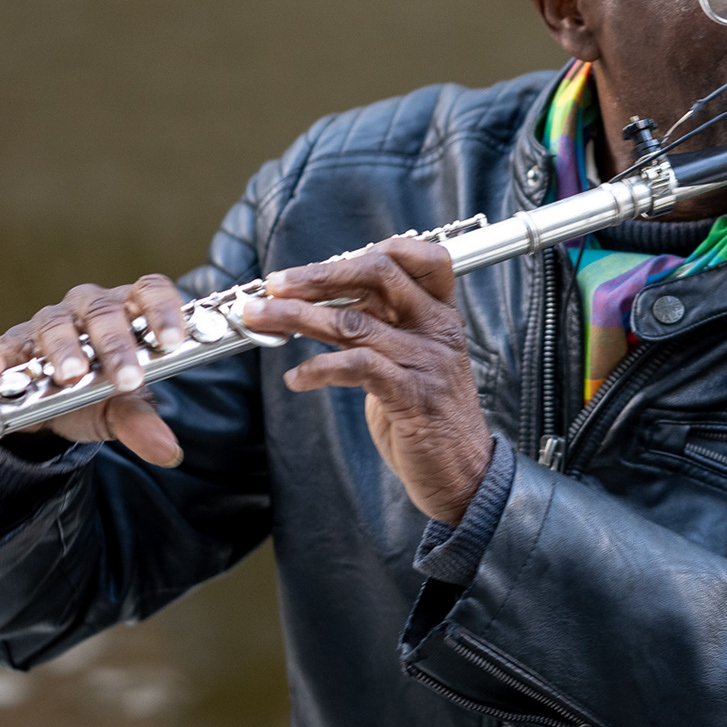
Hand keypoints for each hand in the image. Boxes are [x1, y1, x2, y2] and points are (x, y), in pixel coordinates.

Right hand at [0, 275, 186, 466]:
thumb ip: (142, 424)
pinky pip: (5, 345)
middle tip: (125, 379)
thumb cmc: (99, 393)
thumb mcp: (122, 410)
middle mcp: (89, 309)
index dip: (163, 311)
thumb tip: (168, 452)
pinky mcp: (13, 344)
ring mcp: (50, 323)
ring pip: (56, 323)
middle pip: (103, 311)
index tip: (173, 341)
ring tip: (70, 376)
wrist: (53, 407)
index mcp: (128, 312)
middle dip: (115, 345)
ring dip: (64, 349)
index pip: (149, 292)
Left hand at [242, 238, 490, 525]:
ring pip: (353, 321)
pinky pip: (356, 367)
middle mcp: (438, 329)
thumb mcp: (411, 360)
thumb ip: (382, 328)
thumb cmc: (429, 417)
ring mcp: (427, 361)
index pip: (418, 257)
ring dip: (297, 316)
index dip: (368, 250)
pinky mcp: (413, 397)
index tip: (320, 266)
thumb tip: (327, 302)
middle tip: (274, 284)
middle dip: (318, 274)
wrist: (465, 475)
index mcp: (440, 313)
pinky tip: (296, 379)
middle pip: (378, 274)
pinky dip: (317, 369)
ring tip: (261, 319)